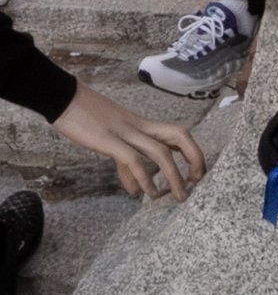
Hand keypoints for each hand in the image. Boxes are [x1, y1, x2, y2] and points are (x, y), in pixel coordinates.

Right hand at [52, 82, 206, 201]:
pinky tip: (148, 194)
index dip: (193, 152)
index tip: (196, 173)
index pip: (177, 133)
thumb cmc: (86, 118)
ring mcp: (125, 132)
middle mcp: (139, 126)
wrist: (64, 98)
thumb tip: (138, 190)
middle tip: (197, 181)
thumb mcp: (111, 140)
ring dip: (174, 176)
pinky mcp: (109, 140)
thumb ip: (126, 164)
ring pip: (161, 152)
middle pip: (179, 135)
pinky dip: (145, 178)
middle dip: (195, 157)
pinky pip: (134, 160)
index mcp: (141, 124)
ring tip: (179, 197)